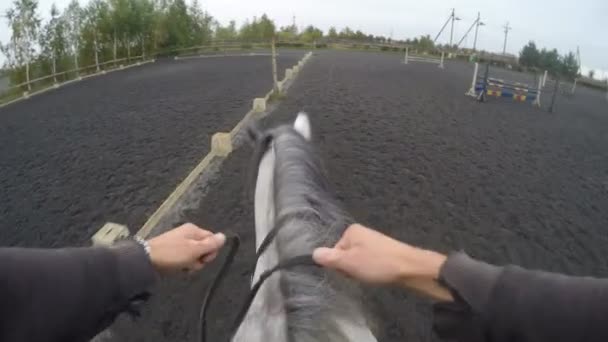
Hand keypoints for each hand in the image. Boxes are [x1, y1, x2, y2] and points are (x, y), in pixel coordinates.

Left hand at [146, 223, 225, 273]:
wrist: (146, 260)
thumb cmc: (171, 254)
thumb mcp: (195, 250)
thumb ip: (211, 244)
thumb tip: (224, 236)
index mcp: (194, 230)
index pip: (213, 240)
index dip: (211, 252)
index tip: (203, 258)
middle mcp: (187, 234)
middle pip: (204, 248)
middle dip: (200, 259)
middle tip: (190, 263)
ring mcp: (180, 243)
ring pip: (195, 256)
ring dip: (191, 264)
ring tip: (183, 266)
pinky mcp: (173, 252)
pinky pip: (185, 259)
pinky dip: (183, 265)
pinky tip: (178, 268)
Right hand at [313, 224, 451, 300]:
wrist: (410, 268)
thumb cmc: (377, 263)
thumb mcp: (348, 263)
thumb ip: (329, 258)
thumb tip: (312, 253)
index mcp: (351, 231)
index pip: (333, 251)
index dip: (339, 265)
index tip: (350, 271)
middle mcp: (361, 233)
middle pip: (345, 255)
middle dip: (350, 268)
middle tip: (361, 274)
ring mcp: (373, 241)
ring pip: (356, 261)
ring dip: (360, 271)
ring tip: (371, 275)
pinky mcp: (383, 251)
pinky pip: (368, 262)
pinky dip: (371, 270)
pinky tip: (378, 275)